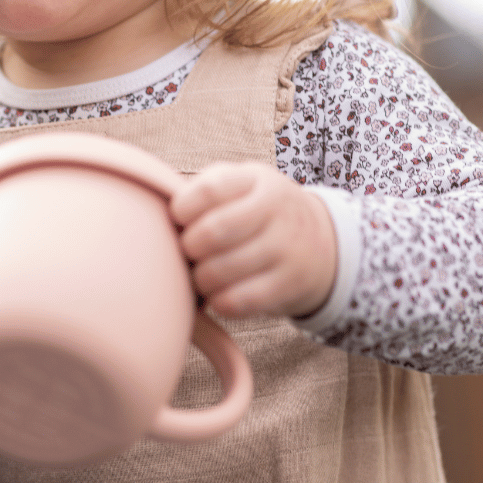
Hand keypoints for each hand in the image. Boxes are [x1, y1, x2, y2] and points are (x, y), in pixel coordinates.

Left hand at [170, 163, 337, 319]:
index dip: (182, 209)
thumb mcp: (242, 185)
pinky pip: (239, 301)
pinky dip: (219, 302)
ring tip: (201, 275)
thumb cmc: (260, 212)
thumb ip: (204, 189)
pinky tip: (219, 294)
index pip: (210, 190)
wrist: (322, 242)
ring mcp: (286, 248)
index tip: (178, 220)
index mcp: (257, 180)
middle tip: (188, 252)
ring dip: (200, 279)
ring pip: (221, 271)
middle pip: (212, 231)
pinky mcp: (290, 284)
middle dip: (188, 248)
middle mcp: (276, 210)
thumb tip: (160, 213)